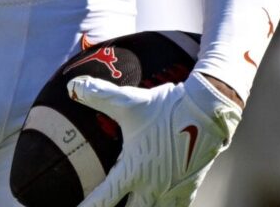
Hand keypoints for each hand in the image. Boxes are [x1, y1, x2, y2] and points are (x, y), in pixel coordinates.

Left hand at [66, 72, 241, 206]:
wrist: (207, 111)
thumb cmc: (166, 107)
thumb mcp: (129, 102)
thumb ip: (98, 95)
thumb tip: (72, 85)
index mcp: (134, 169)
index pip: (104, 199)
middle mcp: (152, 186)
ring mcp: (171, 190)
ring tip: (132, 206)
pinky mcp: (187, 189)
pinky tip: (157, 205)